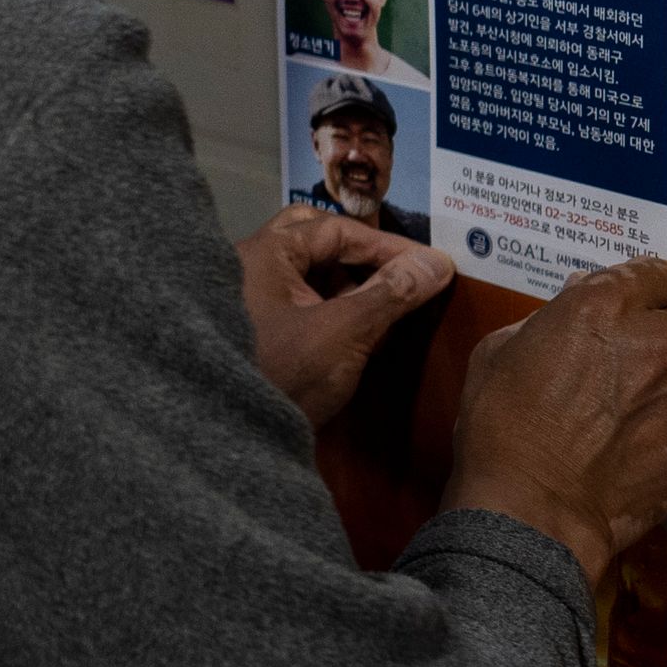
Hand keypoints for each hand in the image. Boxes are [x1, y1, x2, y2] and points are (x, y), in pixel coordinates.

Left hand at [239, 205, 454, 428]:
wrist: (230, 436)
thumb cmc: (284, 375)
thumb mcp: (344, 332)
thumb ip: (390, 294)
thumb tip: (436, 261)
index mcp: (264, 252)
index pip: (335, 229)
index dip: (388, 245)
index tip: (432, 265)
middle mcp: (248, 265)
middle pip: (312, 238)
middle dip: (359, 252)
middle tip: (400, 271)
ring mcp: (247, 297)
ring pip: (304, 269)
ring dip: (347, 279)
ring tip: (389, 299)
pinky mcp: (254, 328)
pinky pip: (297, 298)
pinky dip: (330, 302)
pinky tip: (359, 324)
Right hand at [445, 257, 666, 582]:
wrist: (533, 508)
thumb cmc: (501, 425)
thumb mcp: (502, 349)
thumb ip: (553, 316)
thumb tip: (581, 300)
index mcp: (605, 306)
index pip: (658, 272)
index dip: (649, 288)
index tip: (641, 305)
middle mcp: (664, 340)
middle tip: (650, 356)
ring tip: (654, 411)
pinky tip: (662, 449)